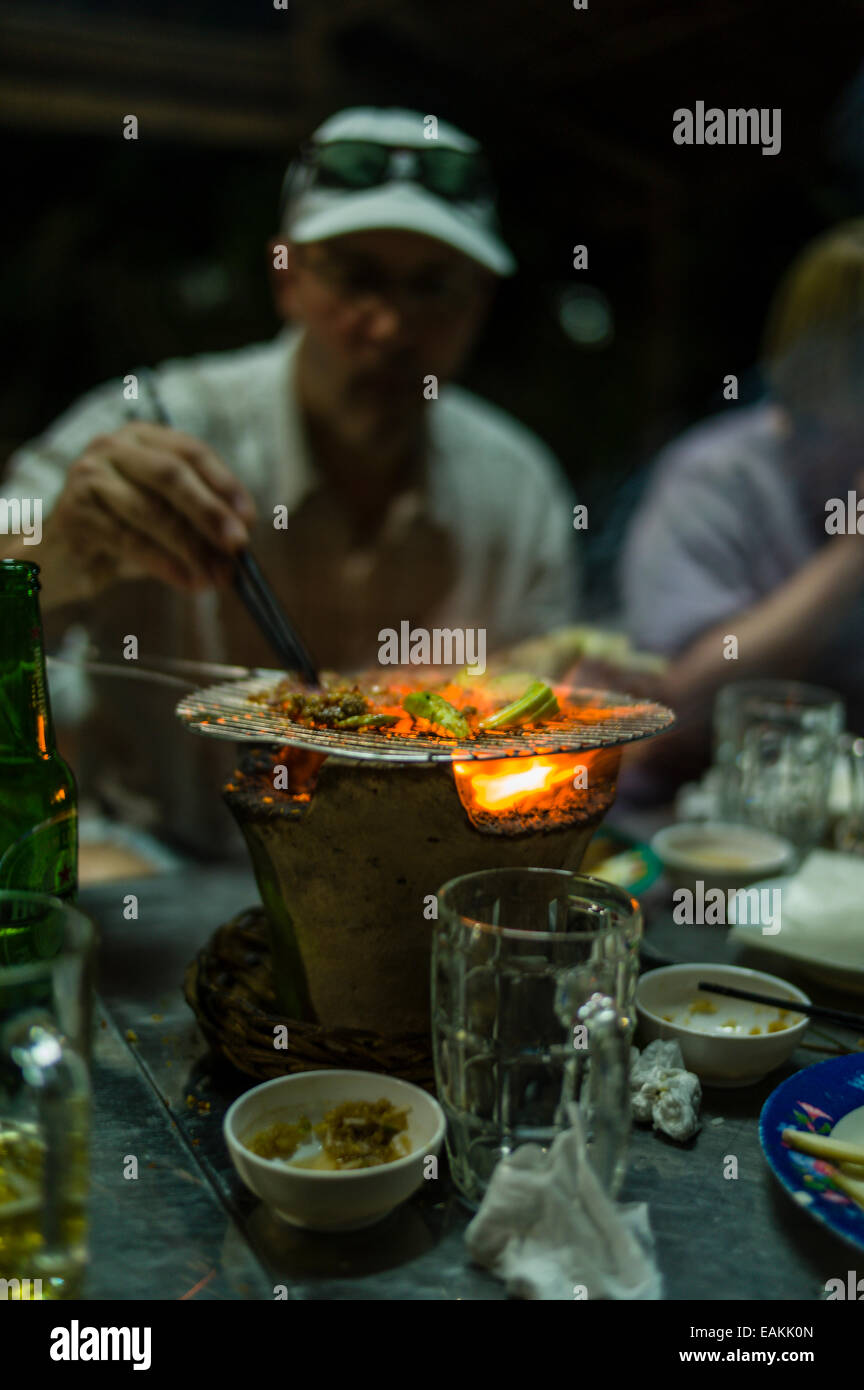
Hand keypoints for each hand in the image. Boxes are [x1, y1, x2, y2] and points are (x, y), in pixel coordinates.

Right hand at [29, 423, 257, 604]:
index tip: (250, 518)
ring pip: (151, 511)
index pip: (191, 452)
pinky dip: (165, 564)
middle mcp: (112, 447)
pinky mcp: (75, 513)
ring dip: (192, 547)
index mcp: (141, 438)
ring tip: (218, 576)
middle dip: (210, 512)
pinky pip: (129, 540)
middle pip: (171, 475)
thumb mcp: (163, 518)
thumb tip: (242, 542)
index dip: (224, 484)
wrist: (59, 556)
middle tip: (239, 546)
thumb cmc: (120, 532)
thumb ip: (197, 520)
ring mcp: (88, 476)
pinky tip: (188, 582)